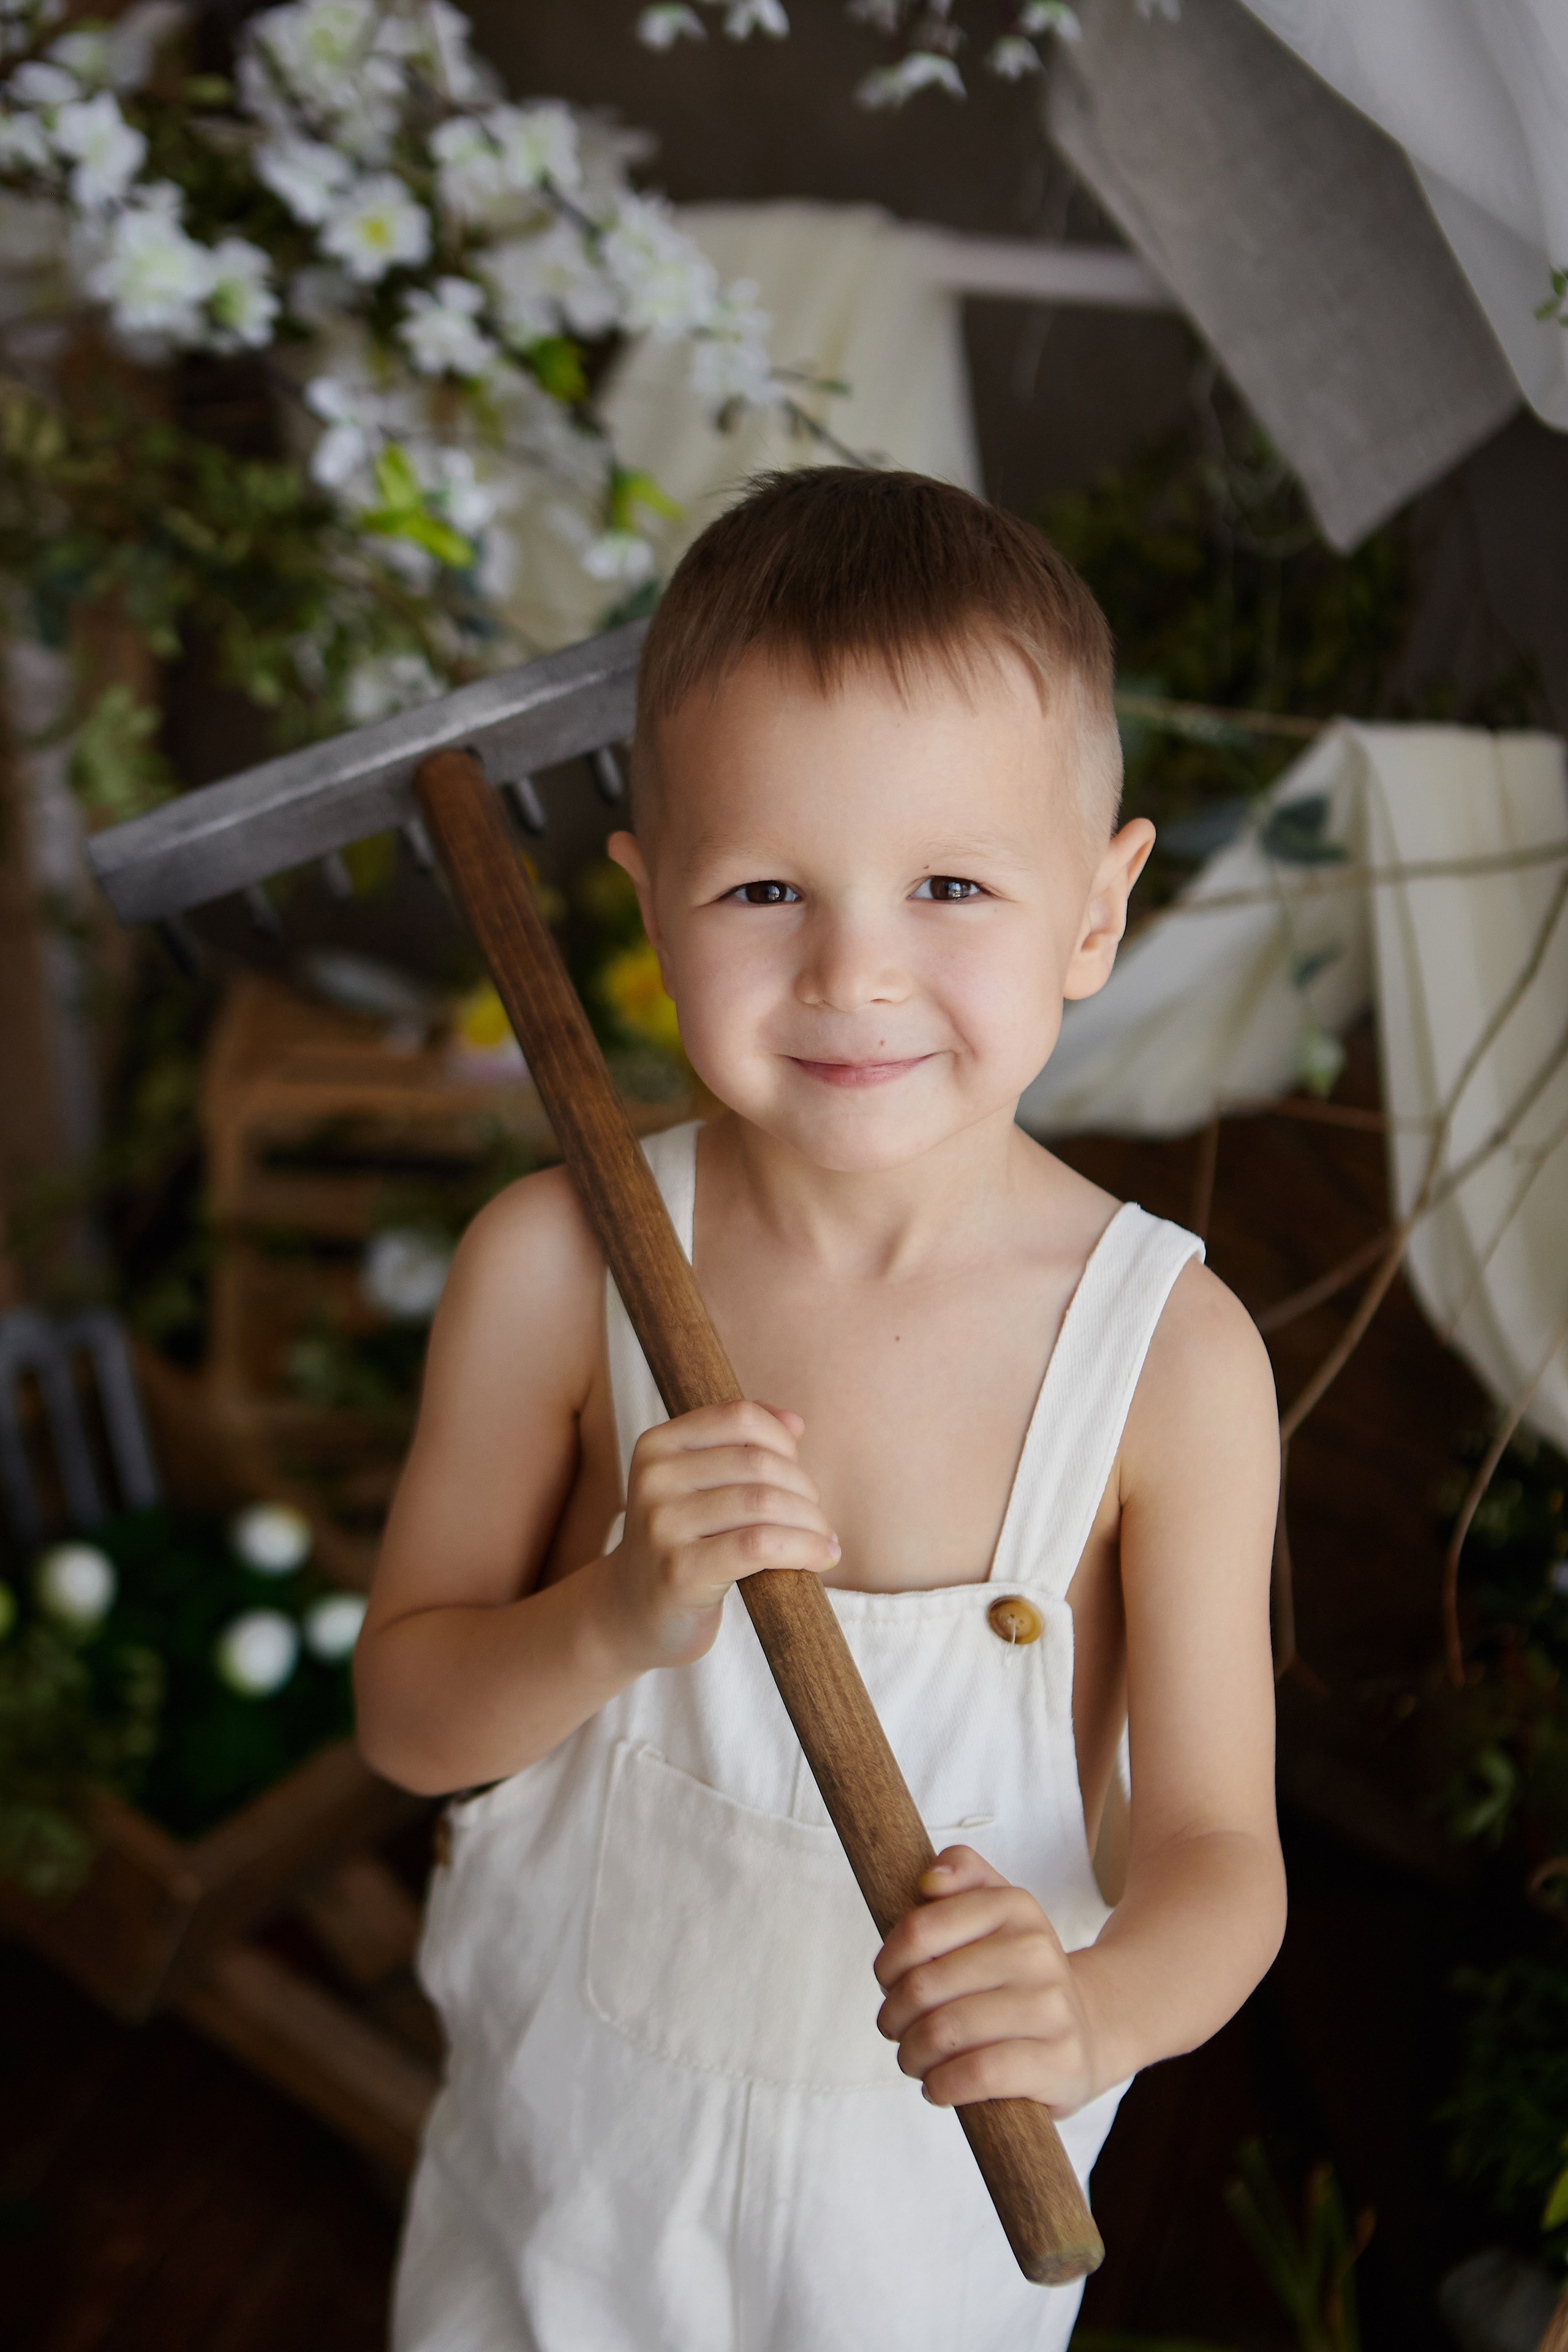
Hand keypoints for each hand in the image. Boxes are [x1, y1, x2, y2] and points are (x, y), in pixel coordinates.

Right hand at [606, 1400, 839, 1671]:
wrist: (635, 1612)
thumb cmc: (683, 1544)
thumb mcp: (700, 1487)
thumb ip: (742, 1447)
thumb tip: (795, 1422)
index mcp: (657, 1445)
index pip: (739, 1417)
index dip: (783, 1442)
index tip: (797, 1476)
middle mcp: (654, 1479)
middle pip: (758, 1463)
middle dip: (803, 1490)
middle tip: (816, 1520)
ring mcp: (662, 1525)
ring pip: (764, 1503)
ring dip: (810, 1522)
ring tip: (823, 1540)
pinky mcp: (680, 1572)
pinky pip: (760, 1545)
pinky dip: (803, 1548)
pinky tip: (821, 1557)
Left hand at [874, 1846, 1101, 2115]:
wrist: (1089, 2029)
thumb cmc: (1019, 1972)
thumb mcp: (999, 1910)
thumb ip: (964, 1873)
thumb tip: (928, 1880)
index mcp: (1015, 1906)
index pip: (918, 1929)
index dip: (888, 1963)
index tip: (887, 1982)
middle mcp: (1038, 1951)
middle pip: (924, 1986)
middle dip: (894, 2015)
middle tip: (894, 2028)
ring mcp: (1052, 2008)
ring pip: (946, 2032)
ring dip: (911, 2054)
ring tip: (912, 2058)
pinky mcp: (1058, 2062)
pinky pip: (977, 2073)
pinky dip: (941, 2085)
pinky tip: (936, 2086)